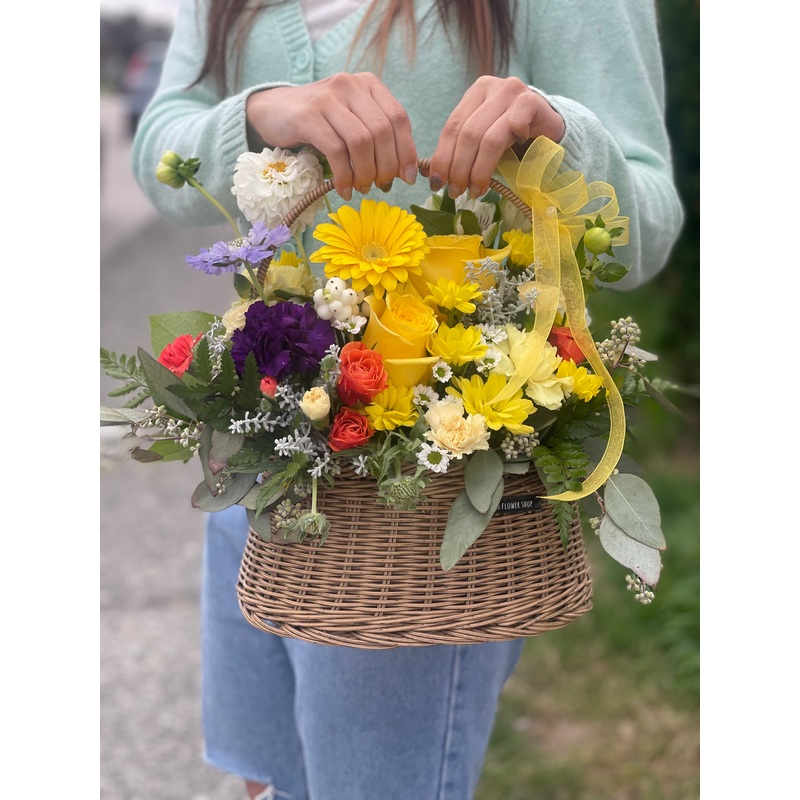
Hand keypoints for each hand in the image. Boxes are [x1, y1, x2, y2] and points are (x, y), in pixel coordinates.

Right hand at [246, 73, 417, 200]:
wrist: (274, 111)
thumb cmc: (320, 123)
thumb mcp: (352, 121)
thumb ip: (377, 136)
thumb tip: (402, 172)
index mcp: (368, 84)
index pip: (399, 118)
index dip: (407, 151)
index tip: (407, 178)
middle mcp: (350, 85)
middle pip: (382, 132)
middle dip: (386, 166)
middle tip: (381, 186)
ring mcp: (328, 98)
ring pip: (361, 142)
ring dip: (365, 172)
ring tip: (362, 188)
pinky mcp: (308, 116)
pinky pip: (336, 151)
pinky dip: (344, 176)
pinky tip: (344, 189)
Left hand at [427, 76, 565, 198]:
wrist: (550, 128)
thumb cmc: (513, 138)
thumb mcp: (482, 140)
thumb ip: (460, 151)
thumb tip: (430, 174)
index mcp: (475, 93)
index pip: (451, 128)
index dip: (442, 158)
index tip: (437, 184)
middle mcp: (492, 87)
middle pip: (467, 135)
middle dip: (458, 169)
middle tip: (456, 192)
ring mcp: (513, 92)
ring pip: (488, 138)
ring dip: (478, 170)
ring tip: (475, 190)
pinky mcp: (533, 100)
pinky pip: (516, 121)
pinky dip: (510, 142)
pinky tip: (511, 158)